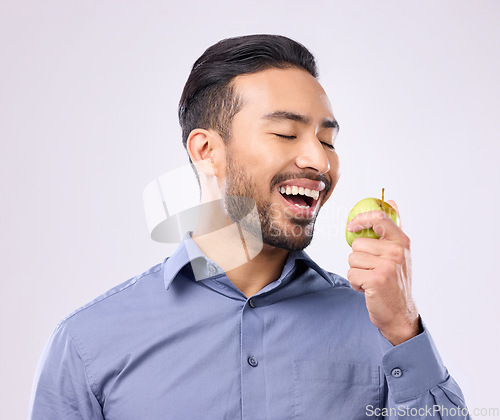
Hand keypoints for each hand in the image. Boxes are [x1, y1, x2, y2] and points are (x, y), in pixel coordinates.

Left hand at [346, 200, 420, 345]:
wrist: (400, 314)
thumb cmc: (395, 281)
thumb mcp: (399, 253)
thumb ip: (392, 228)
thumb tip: (390, 200)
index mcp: (402, 242)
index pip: (379, 218)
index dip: (361, 219)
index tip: (351, 227)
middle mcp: (397, 252)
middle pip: (357, 243)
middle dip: (358, 258)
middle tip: (372, 270)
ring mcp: (387, 266)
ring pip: (352, 258)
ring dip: (356, 271)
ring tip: (371, 279)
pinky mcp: (376, 280)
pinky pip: (351, 273)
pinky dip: (355, 283)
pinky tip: (368, 289)